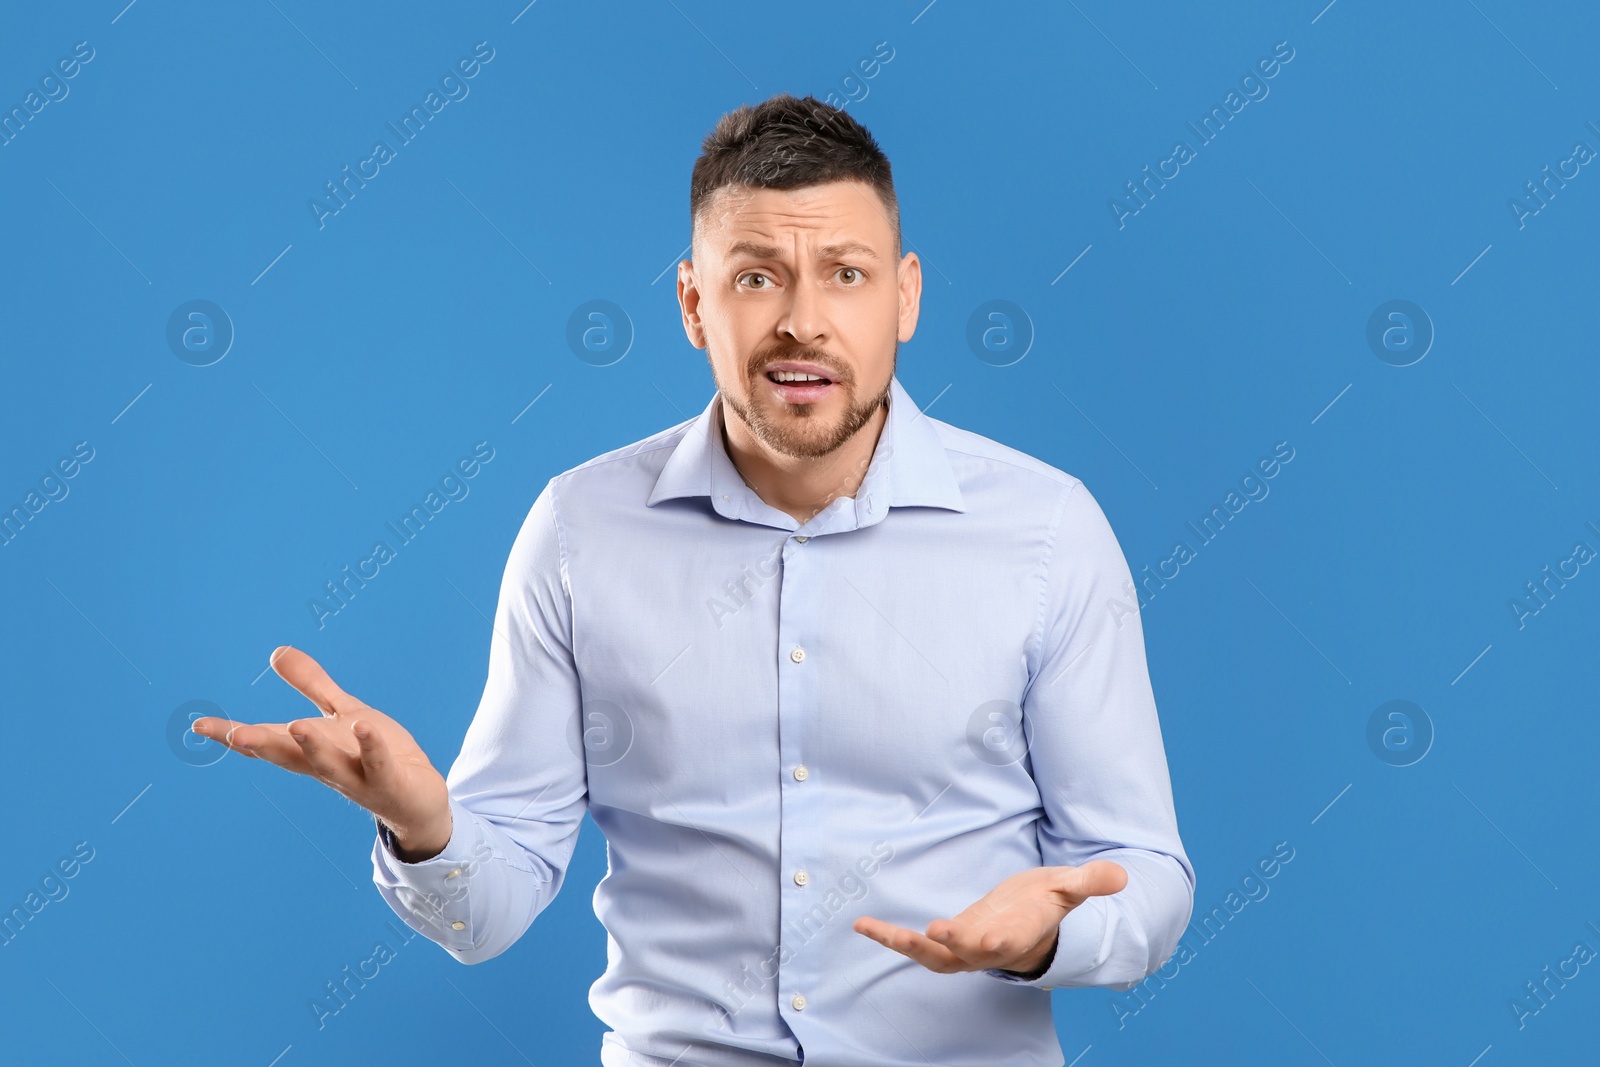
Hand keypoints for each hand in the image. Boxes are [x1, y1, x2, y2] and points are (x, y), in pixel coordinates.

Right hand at [191, 646, 451, 859]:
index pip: (268, 741)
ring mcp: (356, 777)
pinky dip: (370, 746)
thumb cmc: (375, 755)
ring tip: (295, 726)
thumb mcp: (342, 712)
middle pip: (289, 756)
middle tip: (233, 734)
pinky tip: (363, 725)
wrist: (418, 799)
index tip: (200, 725)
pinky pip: (378, 763)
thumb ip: (311, 684)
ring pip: (329, 764)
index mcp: (312, 749)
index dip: (234, 734)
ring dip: (312, 747)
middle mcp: (327, 767)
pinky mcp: (388, 780)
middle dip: (261, 745)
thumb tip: (276, 651)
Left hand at [852, 860, 1127, 975]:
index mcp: (1016, 936)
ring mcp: (964, 949)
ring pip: (932, 956)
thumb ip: (1089, 883)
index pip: (1004, 943)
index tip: (979, 936)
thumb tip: (1120, 875)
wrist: (1032, 925)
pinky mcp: (947, 941)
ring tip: (870, 927)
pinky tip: (863, 925)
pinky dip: (890, 936)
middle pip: (964, 953)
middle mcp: (987, 949)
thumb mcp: (1068, 889)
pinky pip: (914, 944)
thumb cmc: (1047, 904)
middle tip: (928, 932)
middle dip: (947, 944)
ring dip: (902, 943)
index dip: (991, 940)